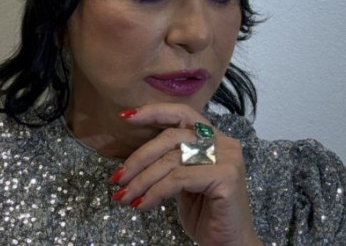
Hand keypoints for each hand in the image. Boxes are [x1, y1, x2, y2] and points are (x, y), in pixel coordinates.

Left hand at [109, 104, 262, 245]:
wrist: (228, 244)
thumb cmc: (205, 213)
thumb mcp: (182, 181)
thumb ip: (169, 161)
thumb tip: (132, 157)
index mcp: (214, 137)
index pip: (182, 113)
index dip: (154, 112)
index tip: (125, 117)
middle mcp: (224, 143)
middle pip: (172, 137)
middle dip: (139, 157)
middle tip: (117, 177)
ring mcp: (227, 158)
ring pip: (171, 160)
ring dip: (142, 180)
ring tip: (124, 197)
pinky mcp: (225, 177)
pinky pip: (178, 179)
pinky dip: (155, 192)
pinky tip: (143, 205)